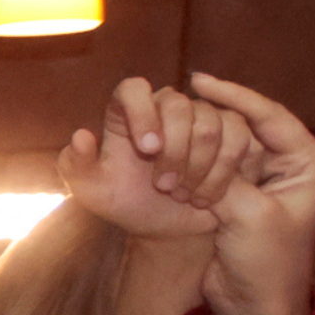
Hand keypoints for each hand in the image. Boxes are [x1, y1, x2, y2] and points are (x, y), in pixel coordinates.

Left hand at [58, 75, 249, 245]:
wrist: (164, 225)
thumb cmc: (124, 202)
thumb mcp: (92, 191)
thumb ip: (76, 165)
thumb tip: (81, 136)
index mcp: (126, 113)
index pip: (133, 88)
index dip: (142, 112)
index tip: (148, 147)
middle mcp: (165, 106)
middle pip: (178, 106)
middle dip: (174, 152)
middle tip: (163, 186)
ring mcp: (202, 115)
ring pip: (211, 124)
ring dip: (197, 167)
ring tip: (181, 194)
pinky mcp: (232, 130)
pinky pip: (238, 138)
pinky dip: (221, 173)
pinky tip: (205, 196)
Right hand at [183, 69, 314, 314]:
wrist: (252, 304)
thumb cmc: (266, 263)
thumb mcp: (249, 216)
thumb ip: (227, 179)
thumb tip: (195, 151)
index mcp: (307, 162)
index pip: (270, 115)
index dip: (235, 96)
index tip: (199, 80)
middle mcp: (286, 164)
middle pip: (243, 126)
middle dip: (207, 130)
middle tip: (176, 127)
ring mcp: (259, 179)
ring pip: (220, 146)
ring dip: (193, 152)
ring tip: (166, 159)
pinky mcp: (233, 194)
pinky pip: (207, 168)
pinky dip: (187, 168)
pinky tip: (166, 167)